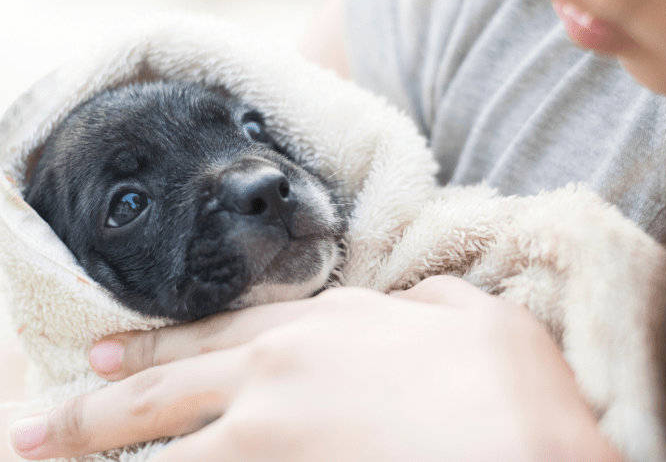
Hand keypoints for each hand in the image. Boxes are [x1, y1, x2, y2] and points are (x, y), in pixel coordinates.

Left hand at [10, 276, 620, 461]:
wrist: (531, 453)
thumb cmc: (511, 383)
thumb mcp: (470, 314)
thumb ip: (420, 305)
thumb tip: (407, 304)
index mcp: (325, 328)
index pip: (222, 332)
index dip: (162, 347)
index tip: (108, 358)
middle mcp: (279, 379)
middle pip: (166, 393)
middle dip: (95, 410)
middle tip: (39, 427)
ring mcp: (269, 441)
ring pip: (163, 458)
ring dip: (104, 458)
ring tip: (52, 459)